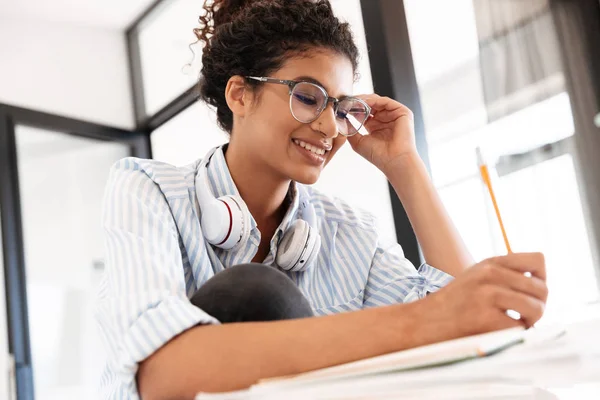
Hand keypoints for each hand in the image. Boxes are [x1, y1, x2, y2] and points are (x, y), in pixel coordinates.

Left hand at [347, 94, 417, 174]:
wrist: (393, 161)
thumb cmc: (378, 155)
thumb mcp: (358, 142)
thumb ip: (350, 130)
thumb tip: (341, 119)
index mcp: (375, 126)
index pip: (364, 111)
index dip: (353, 108)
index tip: (342, 107)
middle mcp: (385, 119)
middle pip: (370, 104)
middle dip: (358, 101)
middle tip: (346, 101)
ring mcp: (394, 115)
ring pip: (377, 101)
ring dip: (364, 100)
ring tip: (354, 101)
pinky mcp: (402, 112)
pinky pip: (386, 101)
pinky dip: (374, 100)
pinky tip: (364, 103)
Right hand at [423, 253, 547, 337]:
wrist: (421, 323)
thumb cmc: (452, 306)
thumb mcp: (475, 279)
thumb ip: (504, 276)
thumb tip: (541, 289)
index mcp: (490, 263)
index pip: (538, 261)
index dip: (540, 280)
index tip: (528, 294)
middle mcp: (490, 274)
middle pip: (541, 289)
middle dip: (538, 307)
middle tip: (521, 317)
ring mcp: (487, 295)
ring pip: (536, 308)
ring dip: (530, 322)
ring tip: (513, 325)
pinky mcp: (485, 318)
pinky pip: (519, 328)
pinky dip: (514, 336)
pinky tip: (498, 334)